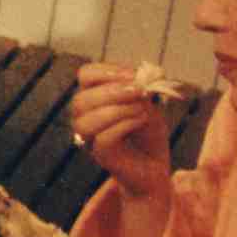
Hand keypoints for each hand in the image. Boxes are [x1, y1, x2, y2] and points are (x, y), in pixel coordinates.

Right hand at [70, 61, 176, 202]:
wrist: (155, 166)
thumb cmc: (148, 134)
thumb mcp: (148, 105)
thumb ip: (140, 91)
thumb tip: (140, 77)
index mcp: (93, 98)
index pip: (86, 75)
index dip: (107, 71)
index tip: (134, 74)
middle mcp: (85, 117)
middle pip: (81, 99)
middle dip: (113, 92)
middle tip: (140, 91)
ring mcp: (90, 138)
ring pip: (86, 121)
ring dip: (117, 110)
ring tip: (141, 110)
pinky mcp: (100, 155)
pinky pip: (102, 138)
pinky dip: (124, 125)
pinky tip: (141, 120)